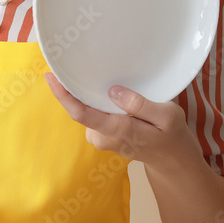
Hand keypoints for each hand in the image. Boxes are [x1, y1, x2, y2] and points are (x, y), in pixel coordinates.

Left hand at [44, 72, 204, 174]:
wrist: (173, 161)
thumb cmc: (173, 136)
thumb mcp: (167, 116)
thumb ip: (141, 104)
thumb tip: (113, 91)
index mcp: (118, 130)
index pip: (82, 114)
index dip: (64, 96)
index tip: (50, 77)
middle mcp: (104, 137)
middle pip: (80, 110)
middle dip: (72, 89)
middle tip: (69, 63)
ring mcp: (103, 138)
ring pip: (86, 111)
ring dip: (86, 95)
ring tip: (90, 73)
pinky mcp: (104, 136)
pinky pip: (93, 115)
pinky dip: (94, 102)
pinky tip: (102, 90)